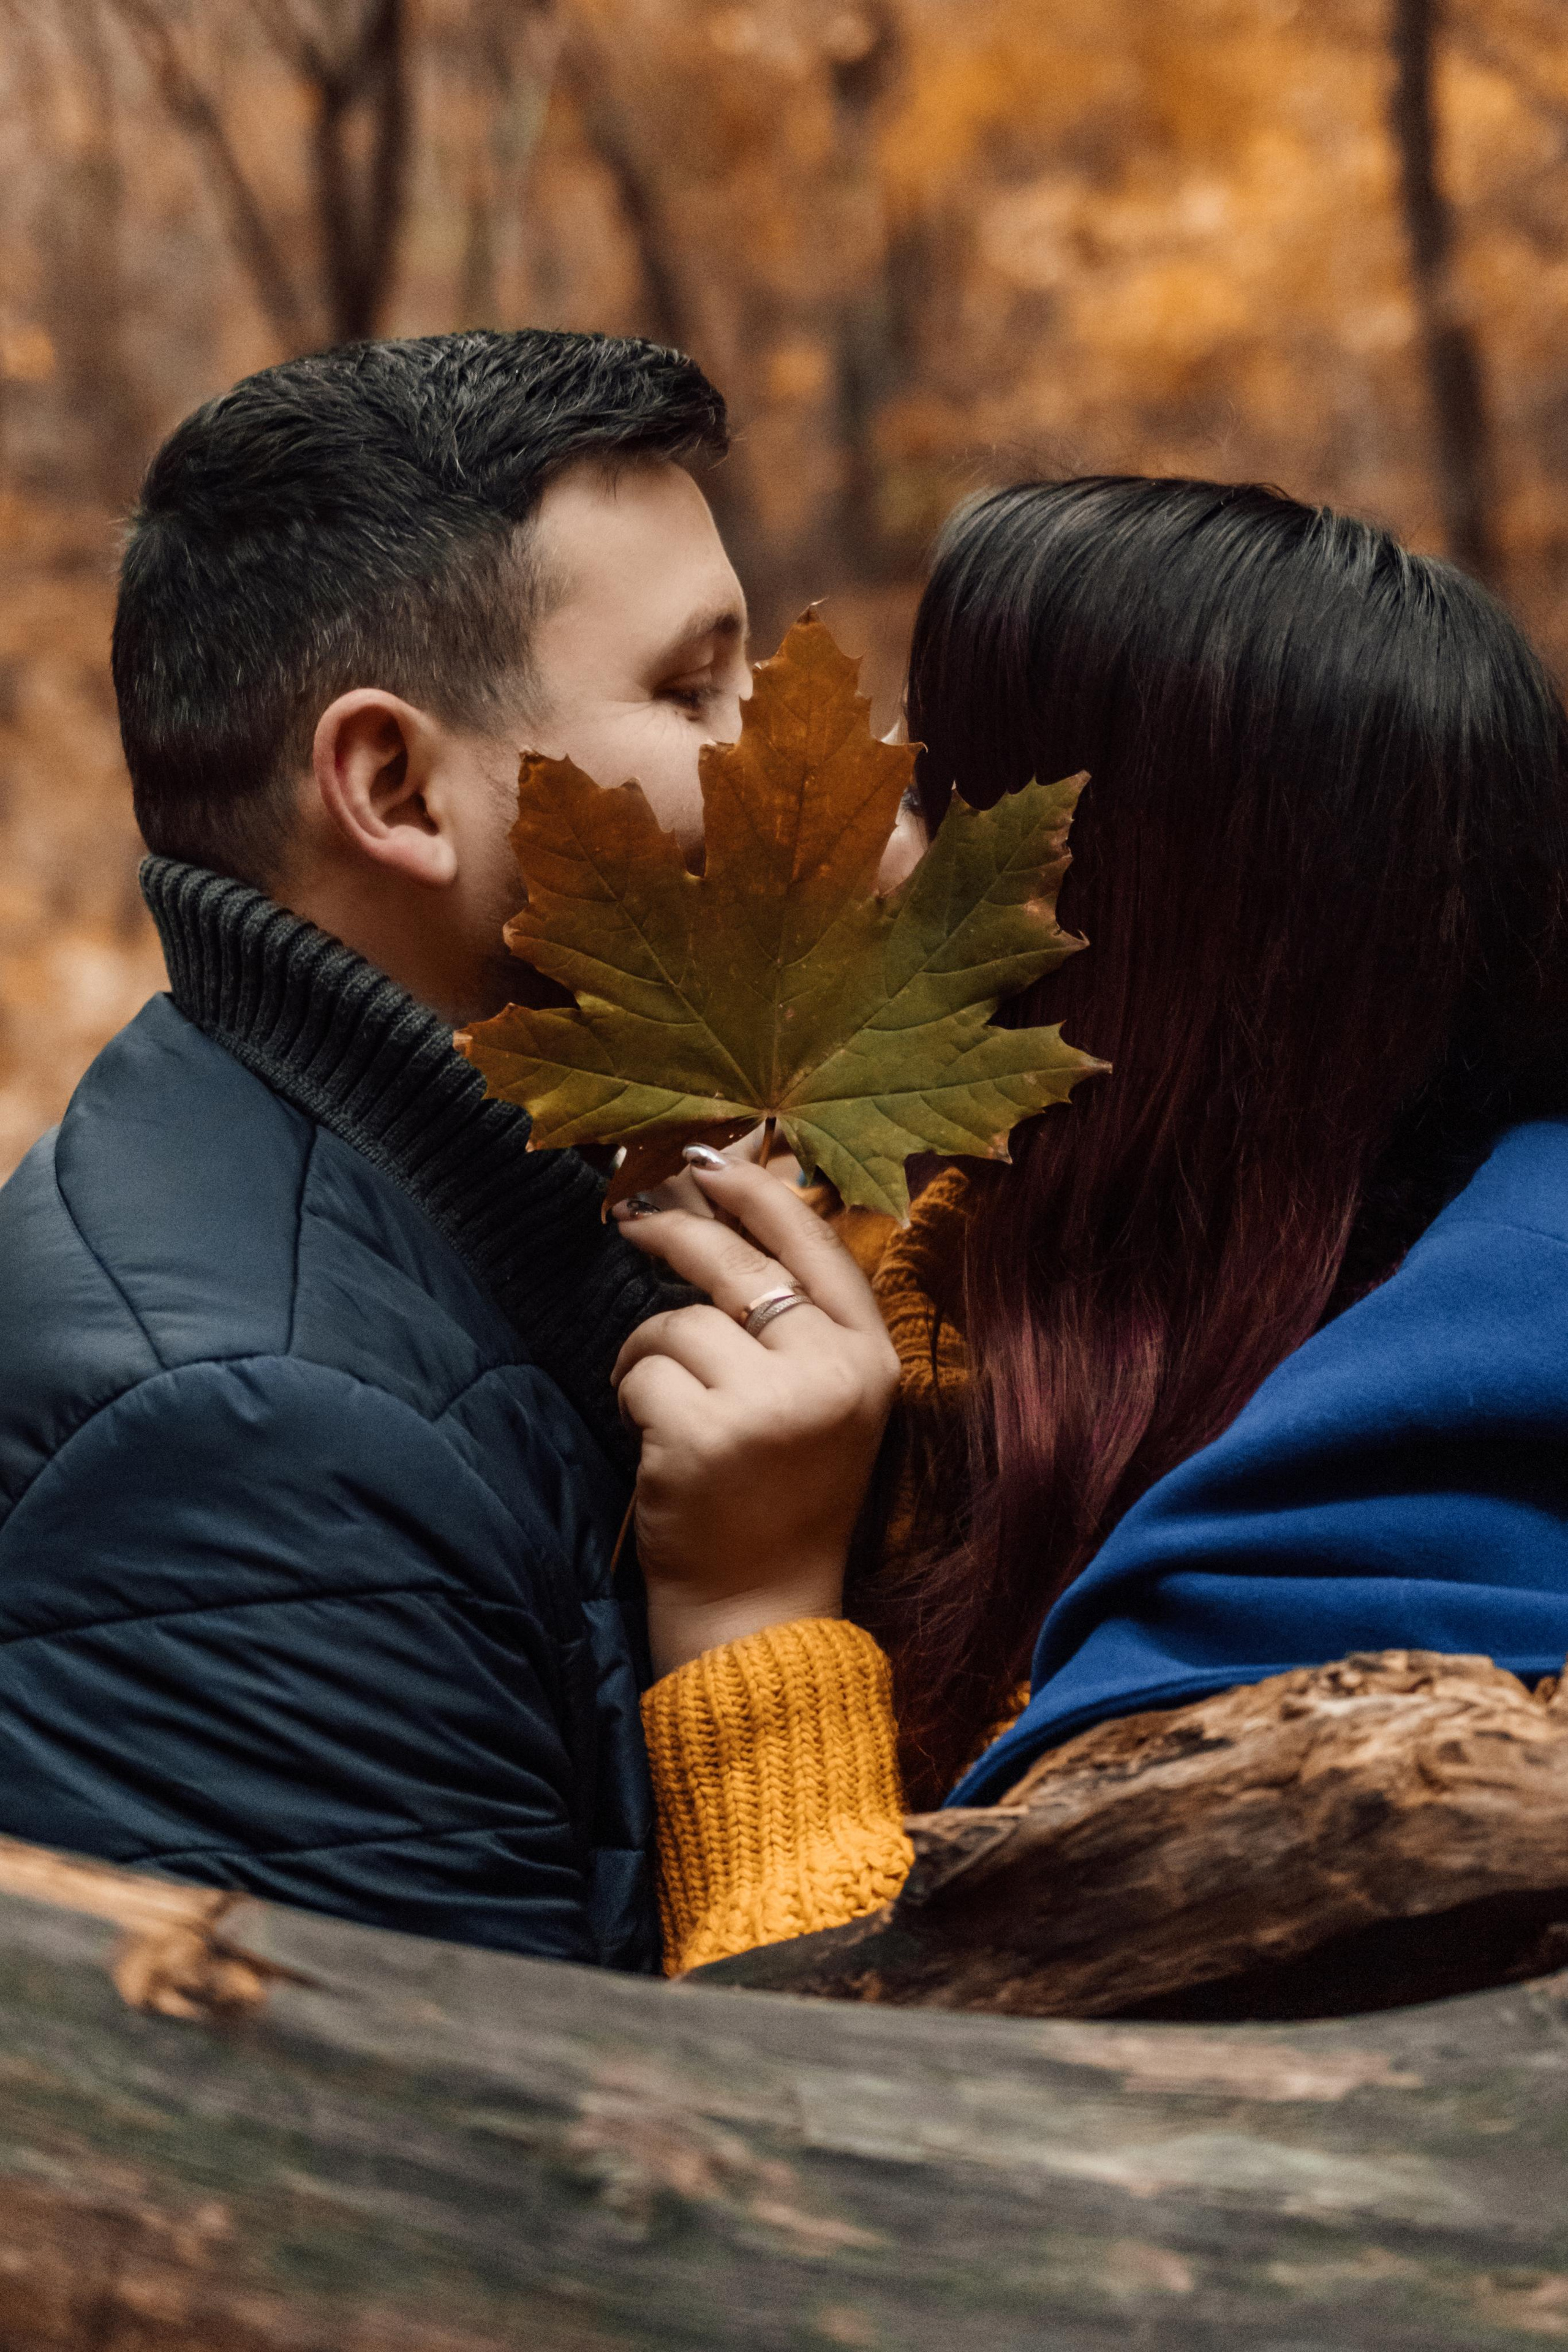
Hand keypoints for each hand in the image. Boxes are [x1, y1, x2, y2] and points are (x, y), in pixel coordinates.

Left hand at [610, 1158, 900, 1677]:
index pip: (817, 1246)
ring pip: (677, 1320)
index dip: (761, 1192)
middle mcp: (831, 1373)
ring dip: (649, 1351)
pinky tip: (653, 1438)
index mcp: (871, 1359)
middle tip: (634, 1218)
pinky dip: (630, 1395)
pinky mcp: (704, 1437)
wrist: (758, 1614)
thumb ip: (796, 1320)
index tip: (712, 1158)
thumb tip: (733, 1205)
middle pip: (738, 1263)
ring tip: (661, 1400)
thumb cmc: (780, 1501)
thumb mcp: (821, 1403)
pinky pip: (641, 1371)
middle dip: (676, 1229)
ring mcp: (770, 1406)